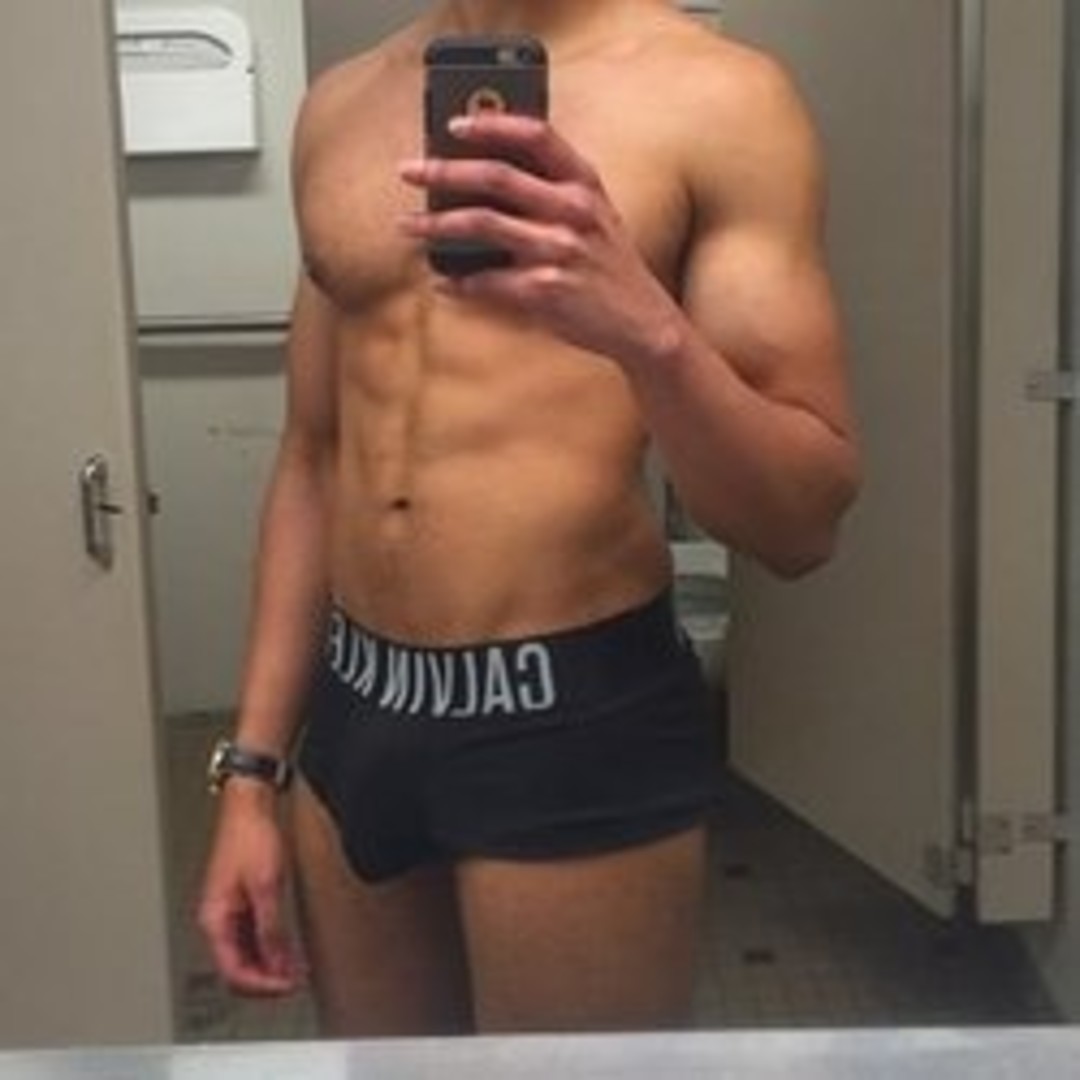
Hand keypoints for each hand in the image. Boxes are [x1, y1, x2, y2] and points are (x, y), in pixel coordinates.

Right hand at [196, 785, 306, 996]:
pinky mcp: (239, 901)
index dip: (261, 985)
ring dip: (267, 966)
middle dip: (264, 980)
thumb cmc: (250, 836)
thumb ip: (271, 927)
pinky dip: (267, 948)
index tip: (287, 987)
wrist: (248, 807)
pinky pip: (250, 937)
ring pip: (243, 954)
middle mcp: (216, 919)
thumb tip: (277, 960)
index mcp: (214, 919)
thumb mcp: (267, 886)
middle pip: (235, 967)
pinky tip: (285, 951)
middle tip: (292, 984)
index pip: (232, 971)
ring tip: (292, 971)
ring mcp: (227, 910)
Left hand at [398, 113, 683, 365]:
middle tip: (408, 172)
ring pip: (480, 225)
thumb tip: (484, 173)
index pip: (536, 135)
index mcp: (584, 183)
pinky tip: (442, 281)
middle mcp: (572, 210)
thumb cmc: (609, 266)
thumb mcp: (596, 215)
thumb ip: (555, 189)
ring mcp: (558, 251)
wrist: (643, 322)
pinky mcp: (545, 291)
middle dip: (443, 171)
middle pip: (495, 177)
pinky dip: (458, 282)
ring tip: (408, 227)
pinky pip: (486, 281)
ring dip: (435, 225)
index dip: (491, 124)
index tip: (452, 125)